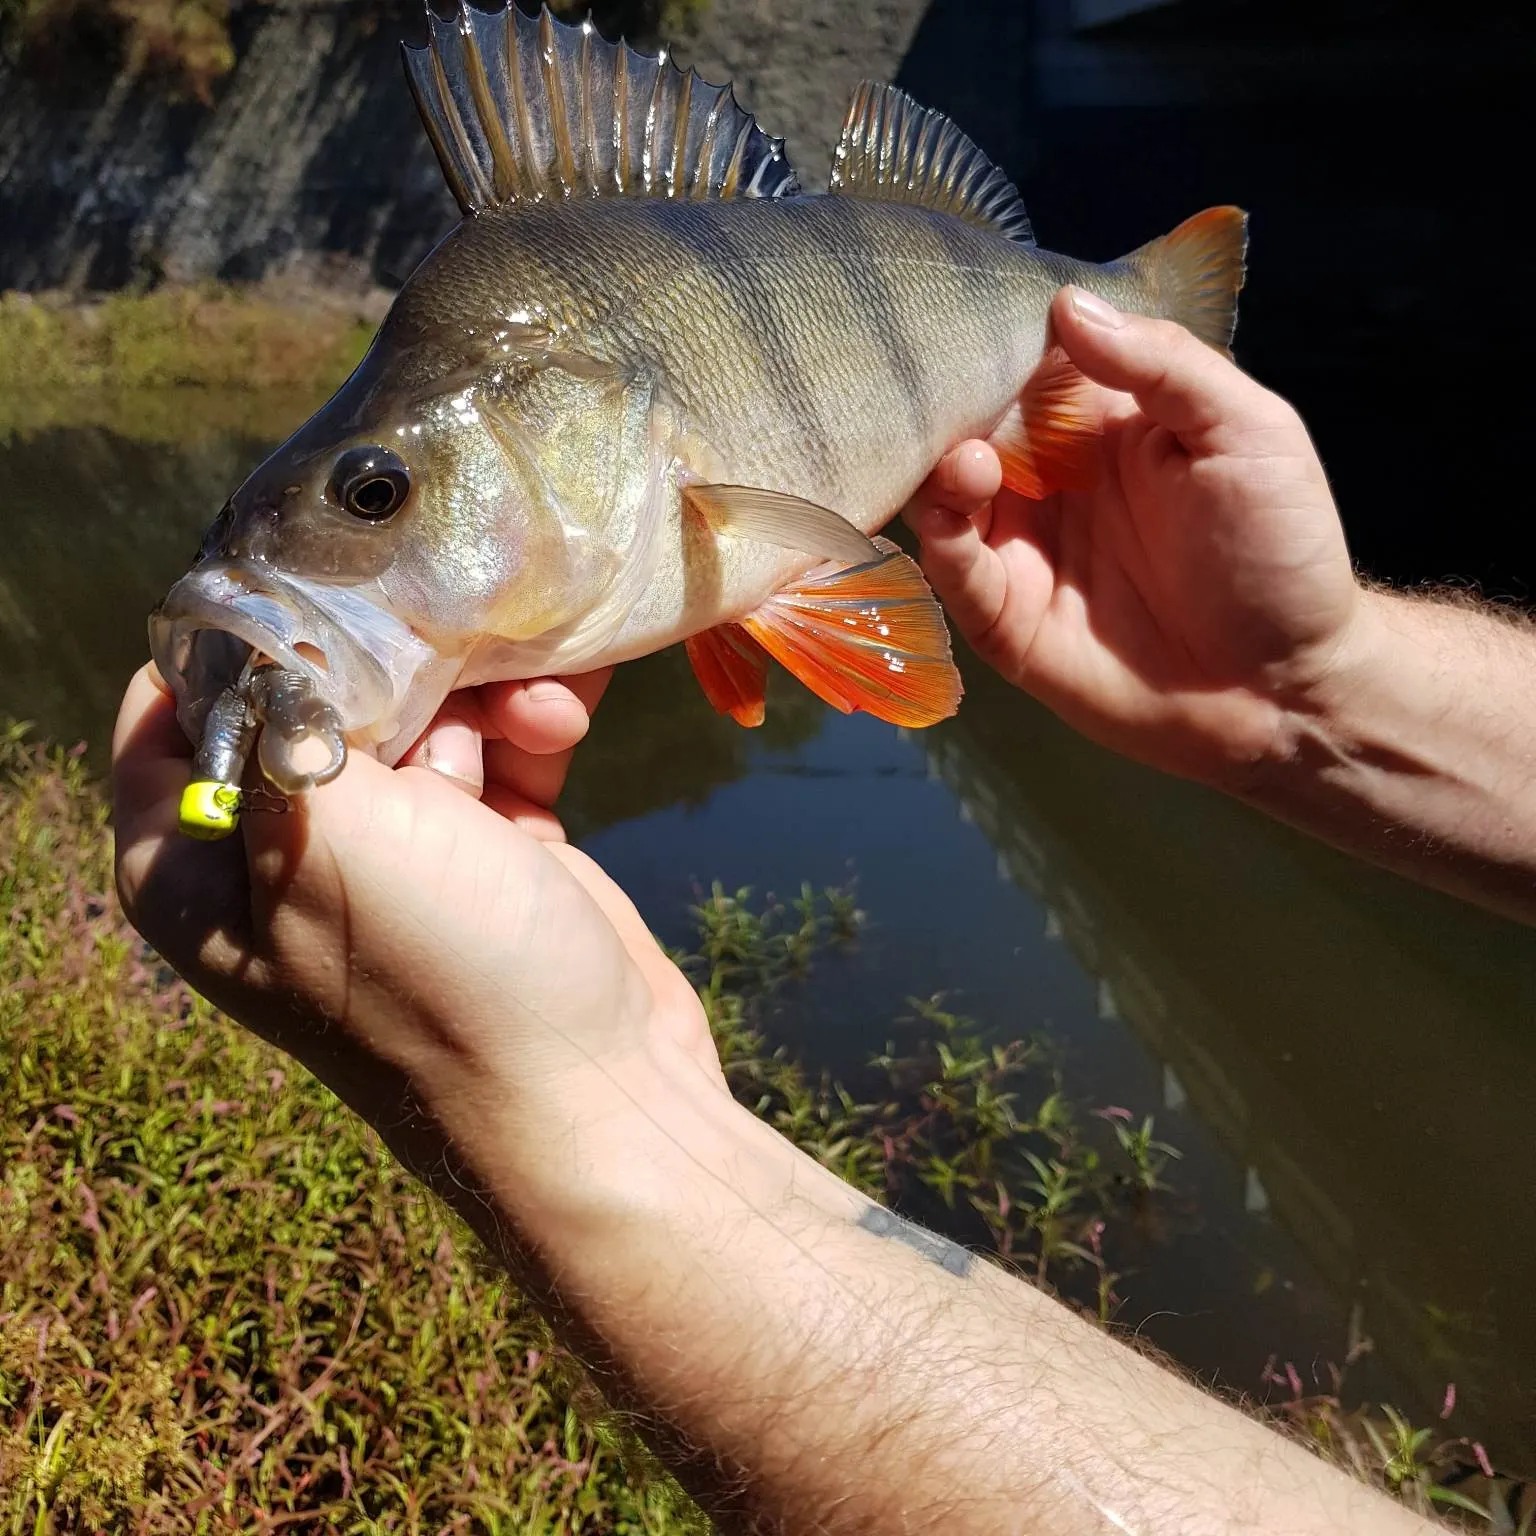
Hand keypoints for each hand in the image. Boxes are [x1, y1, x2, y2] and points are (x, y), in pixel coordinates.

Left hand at [111, 665, 718, 1245]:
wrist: (594, 1091)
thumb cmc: (445, 975)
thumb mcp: (330, 838)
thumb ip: (278, 716)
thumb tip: (265, 627)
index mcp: (196, 860)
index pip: (172, 701)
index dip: (238, 633)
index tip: (322, 572)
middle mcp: (282, 850)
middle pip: (314, 691)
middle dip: (398, 655)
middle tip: (458, 630)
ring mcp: (394, 853)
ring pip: (422, 712)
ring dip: (486, 694)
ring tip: (540, 710)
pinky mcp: (487, 850)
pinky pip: (495, 750)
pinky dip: (529, 729)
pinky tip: (566, 727)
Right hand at [904, 287, 1361, 788]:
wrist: (1285, 689)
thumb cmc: (1280, 552)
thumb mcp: (1247, 431)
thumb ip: (1163, 365)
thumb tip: (1066, 306)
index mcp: (1103, 427)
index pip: (1027, 366)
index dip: (992, 342)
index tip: (962, 317)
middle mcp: (1052, 482)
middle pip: (969, 427)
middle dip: (945, 406)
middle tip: (938, 394)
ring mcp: (1024, 550)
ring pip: (946, 498)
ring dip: (939, 471)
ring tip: (969, 462)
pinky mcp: (1006, 620)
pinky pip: (954, 573)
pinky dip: (940, 538)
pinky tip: (957, 510)